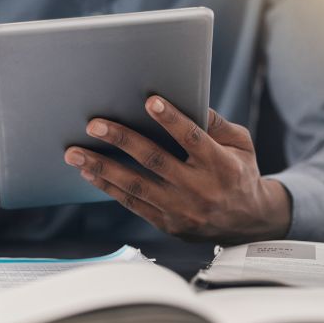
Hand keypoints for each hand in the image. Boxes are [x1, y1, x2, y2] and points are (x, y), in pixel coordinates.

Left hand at [63, 96, 290, 243]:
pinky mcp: (168, 224)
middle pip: (156, 161)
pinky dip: (109, 188)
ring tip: (75, 153)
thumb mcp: (241, 144)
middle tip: (94, 125)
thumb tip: (189, 99)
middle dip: (123, 140)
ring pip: (136, 186)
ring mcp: (182, 209)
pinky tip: (90, 172)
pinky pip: (133, 204)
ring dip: (102, 167)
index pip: (193, 138)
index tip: (149, 100)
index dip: (171, 119)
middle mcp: (200, 189)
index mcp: (221, 165)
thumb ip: (216, 123)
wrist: (248, 224)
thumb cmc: (240, 173)